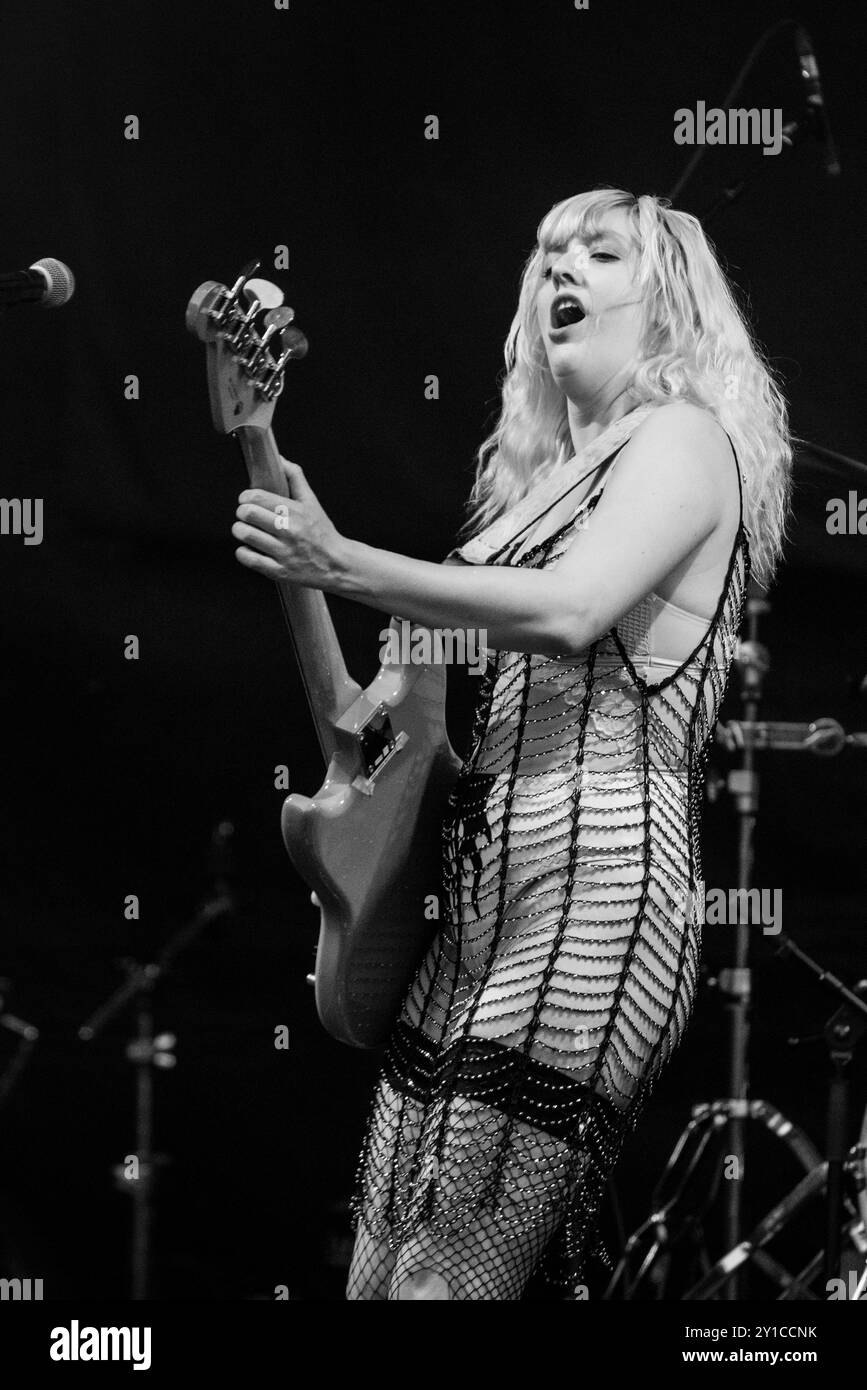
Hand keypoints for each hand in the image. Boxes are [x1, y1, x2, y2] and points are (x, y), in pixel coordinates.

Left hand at [232, 457, 346, 587]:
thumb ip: (295, 478)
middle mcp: (289, 531)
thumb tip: (280, 460)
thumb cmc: (322, 533)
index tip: (247, 499)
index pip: (257, 497)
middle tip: (246, 514)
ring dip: (240, 530)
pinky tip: (250, 548)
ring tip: (246, 530)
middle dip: (242, 512)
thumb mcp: (312, 502)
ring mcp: (283, 552)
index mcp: (295, 512)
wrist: (338, 564)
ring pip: (245, 535)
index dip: (246, 496)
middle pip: (248, 513)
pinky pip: (248, 558)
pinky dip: (243, 552)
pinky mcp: (278, 571)